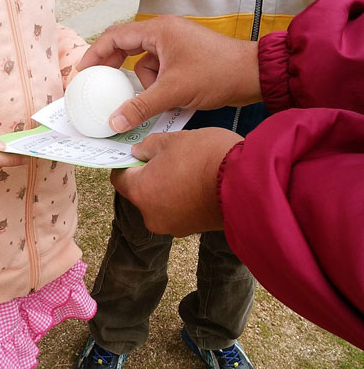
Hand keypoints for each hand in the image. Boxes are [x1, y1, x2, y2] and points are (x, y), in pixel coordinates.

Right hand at [77, 15, 260, 132]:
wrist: (254, 75)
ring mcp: (174, 45)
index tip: (82, 72)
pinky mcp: (183, 58)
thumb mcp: (173, 91)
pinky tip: (169, 98)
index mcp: (157, 30)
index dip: (95, 53)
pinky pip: (159, 71)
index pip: (114, 37)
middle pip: (126, 48)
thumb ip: (140, 107)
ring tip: (160, 97)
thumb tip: (114, 122)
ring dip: (146, 84)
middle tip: (100, 86)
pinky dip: (159, 86)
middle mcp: (163, 32)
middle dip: (115, 69)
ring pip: (144, 64)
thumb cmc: (217, 73)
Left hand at [111, 128, 241, 236]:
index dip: (126, 162)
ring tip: (189, 167)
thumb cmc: (208, 158)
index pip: (119, 177)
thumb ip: (148, 146)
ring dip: (168, 186)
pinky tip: (199, 181)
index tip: (137, 152)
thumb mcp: (172, 140)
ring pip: (161, 201)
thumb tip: (139, 152)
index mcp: (140, 192)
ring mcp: (173, 225)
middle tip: (166, 155)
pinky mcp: (193, 229)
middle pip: (141, 191)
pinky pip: (179, 209)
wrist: (249, 183)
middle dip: (150, 174)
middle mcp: (151, 215)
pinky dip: (183, 197)